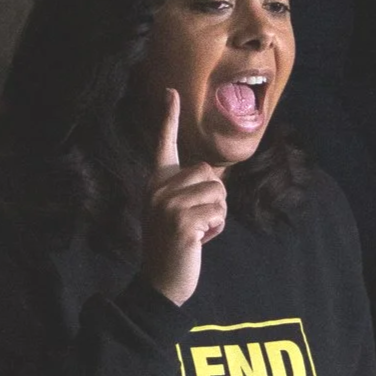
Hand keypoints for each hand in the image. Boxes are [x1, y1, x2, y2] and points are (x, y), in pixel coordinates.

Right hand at [141, 89, 226, 305]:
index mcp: (156, 183)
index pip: (164, 144)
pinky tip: (198, 242)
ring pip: (218, 193)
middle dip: (215, 199)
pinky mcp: (182, 222)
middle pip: (209, 173)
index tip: (171, 92)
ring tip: (196, 233)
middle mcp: (158, 189)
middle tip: (195, 223)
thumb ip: (188, 192)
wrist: (160, 283)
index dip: (169, 118)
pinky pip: (219, 213)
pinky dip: (217, 230)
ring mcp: (168, 205)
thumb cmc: (174, 247)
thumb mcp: (175, 213)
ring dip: (217, 216)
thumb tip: (214, 179)